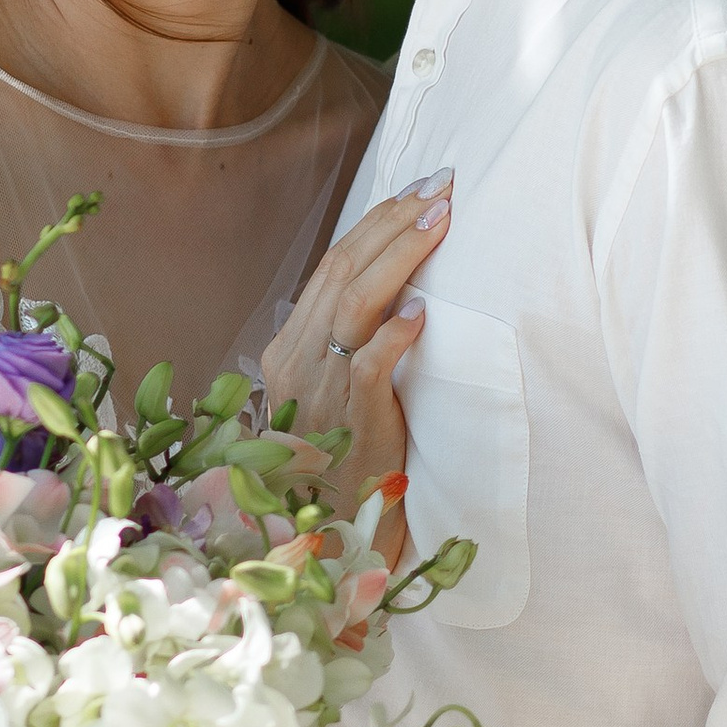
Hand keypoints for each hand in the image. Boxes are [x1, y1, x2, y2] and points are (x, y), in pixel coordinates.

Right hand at [262, 177, 449, 524]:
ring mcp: (319, 390)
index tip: (416, 191)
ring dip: (399, 256)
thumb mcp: (337, 393)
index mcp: (287, 351)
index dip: (374, 225)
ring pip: (353, 304)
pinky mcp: (349, 422)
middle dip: (392, 223)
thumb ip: (351, 343)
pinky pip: (368, 365)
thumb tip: (396, 289)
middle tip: (437, 188)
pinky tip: (422, 311)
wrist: (336, 537)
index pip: (331, 267)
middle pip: (342, 272)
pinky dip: (393, 333)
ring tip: (439, 221)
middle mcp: (295, 362)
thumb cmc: (346, 461)